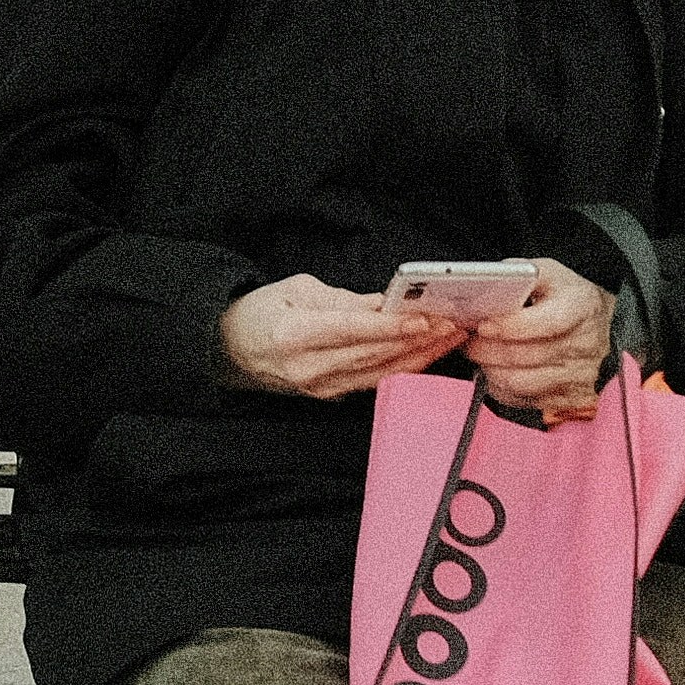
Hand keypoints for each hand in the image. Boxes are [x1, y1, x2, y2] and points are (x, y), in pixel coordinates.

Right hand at [218, 273, 460, 401]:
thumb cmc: (262, 311)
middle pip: (372, 355)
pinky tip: (426, 354)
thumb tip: (386, 303)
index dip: (391, 326)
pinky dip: (402, 367)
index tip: (424, 318)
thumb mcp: (297, 289)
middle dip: (418, 340)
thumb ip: (344, 299)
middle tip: (453, 323)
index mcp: (293, 335)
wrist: (231, 349)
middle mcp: (307, 367)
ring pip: (378, 372)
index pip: (352, 330)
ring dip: (419, 356)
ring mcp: (318, 387)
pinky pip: (372, 382)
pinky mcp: (328, 396)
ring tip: (450, 337)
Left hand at [464, 260, 614, 429]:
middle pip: (525, 356)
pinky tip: (496, 372)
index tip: (483, 325)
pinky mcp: (568, 398)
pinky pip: (523, 400)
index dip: (509, 327)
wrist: (598, 325)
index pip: (545, 323)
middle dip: (487, 350)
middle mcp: (583, 345)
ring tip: (479, 357)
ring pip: (520, 383)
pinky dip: (502, 388)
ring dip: (491, 371)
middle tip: (469, 342)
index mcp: (580, 307)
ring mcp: (578, 376)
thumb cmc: (566, 298)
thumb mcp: (549, 274)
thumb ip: (519, 275)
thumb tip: (484, 288)